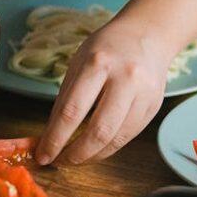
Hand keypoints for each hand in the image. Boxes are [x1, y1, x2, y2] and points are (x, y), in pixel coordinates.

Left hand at [35, 19, 170, 164]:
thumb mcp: (79, 63)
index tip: (43, 154)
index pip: (72, 111)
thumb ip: (65, 99)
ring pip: (116, 139)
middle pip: (98, 131)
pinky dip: (109, 147)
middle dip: (75, 154)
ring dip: (92, 156)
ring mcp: (144, 94)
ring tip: (75, 158)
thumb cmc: (108, 48)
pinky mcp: (154, 107)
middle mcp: (125, 79)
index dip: (55, 139)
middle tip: (59, 162)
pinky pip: (128, 136)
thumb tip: (50, 136)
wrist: (148, 35)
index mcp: (99, 63)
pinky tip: (95, 148)